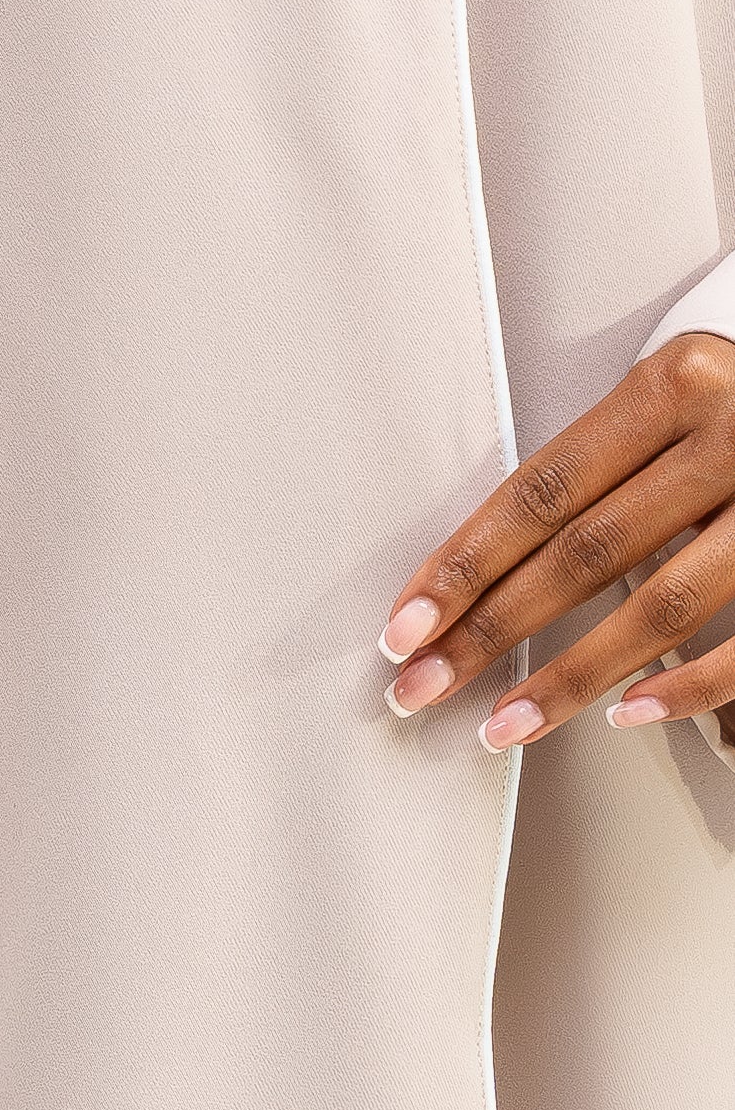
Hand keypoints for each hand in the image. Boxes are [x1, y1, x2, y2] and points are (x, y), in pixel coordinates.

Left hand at [377, 331, 734, 748]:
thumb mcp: (681, 399)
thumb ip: (610, 465)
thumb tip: (492, 565)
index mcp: (674, 382)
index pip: (544, 486)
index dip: (468, 559)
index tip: (406, 621)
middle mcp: (729, 435)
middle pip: (585, 550)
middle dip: (492, 627)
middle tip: (419, 687)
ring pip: (658, 606)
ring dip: (570, 678)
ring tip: (502, 727)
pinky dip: (684, 688)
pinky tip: (622, 716)